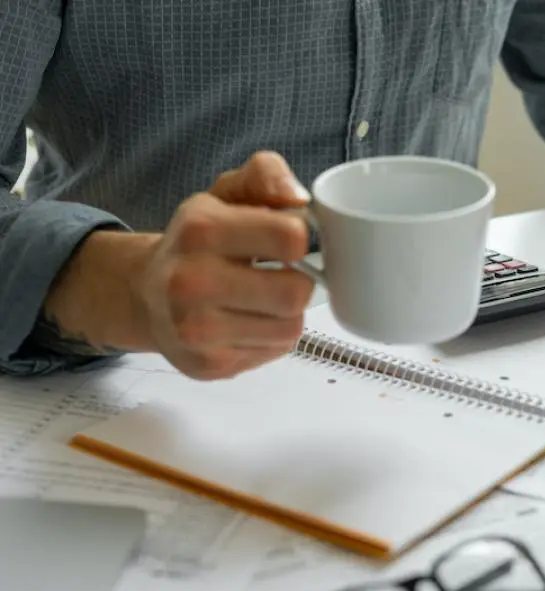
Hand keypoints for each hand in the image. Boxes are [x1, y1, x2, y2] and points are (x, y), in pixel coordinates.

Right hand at [135, 151, 314, 378]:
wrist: (145, 295)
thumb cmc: (199, 242)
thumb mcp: (226, 194)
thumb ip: (265, 175)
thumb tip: (299, 198)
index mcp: (200, 230)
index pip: (290, 237)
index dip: (302, 237)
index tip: (292, 239)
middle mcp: (191, 282)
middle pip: (295, 292)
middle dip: (299, 281)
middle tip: (282, 274)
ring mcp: (196, 330)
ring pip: (289, 327)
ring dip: (287, 313)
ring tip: (263, 299)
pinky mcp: (208, 365)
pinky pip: (273, 351)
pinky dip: (270, 337)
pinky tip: (248, 322)